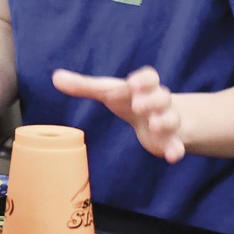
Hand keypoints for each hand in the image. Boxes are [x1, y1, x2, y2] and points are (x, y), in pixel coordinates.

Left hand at [52, 65, 184, 162]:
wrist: (155, 116)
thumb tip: (55, 77)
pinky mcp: (170, 141)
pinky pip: (177, 145)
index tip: (132, 83)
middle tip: (138, 105)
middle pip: (162, 96)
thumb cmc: (127, 99)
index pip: (150, 77)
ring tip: (153, 126)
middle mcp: (158, 101)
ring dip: (164, 121)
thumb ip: (83, 86)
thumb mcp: (107, 91)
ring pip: (171, 118)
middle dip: (152, 100)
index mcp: (142, 86)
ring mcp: (166, 120)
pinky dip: (176, 150)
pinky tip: (171, 157)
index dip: (144, 79)